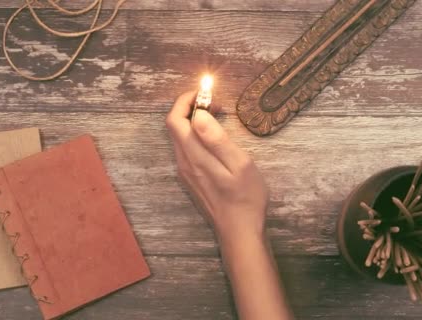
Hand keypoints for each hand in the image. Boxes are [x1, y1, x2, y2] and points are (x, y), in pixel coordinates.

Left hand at [165, 91, 268, 244]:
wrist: (239, 231)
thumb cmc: (245, 197)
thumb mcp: (239, 164)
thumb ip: (216, 138)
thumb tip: (198, 115)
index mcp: (194, 156)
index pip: (175, 119)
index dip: (186, 100)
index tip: (206, 94)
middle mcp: (183, 163)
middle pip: (175, 126)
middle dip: (191, 108)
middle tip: (217, 104)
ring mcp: (185, 173)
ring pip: (180, 138)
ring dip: (195, 122)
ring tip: (219, 118)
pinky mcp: (191, 179)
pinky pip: (186, 150)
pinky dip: (196, 136)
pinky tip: (215, 140)